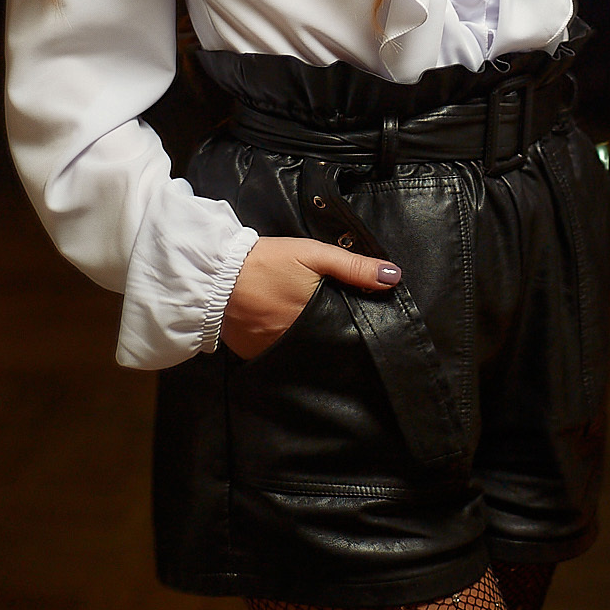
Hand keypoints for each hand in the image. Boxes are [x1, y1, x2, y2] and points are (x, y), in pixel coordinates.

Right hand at [220, 236, 400, 359]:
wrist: (216, 271)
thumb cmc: (267, 260)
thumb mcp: (314, 255)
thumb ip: (353, 267)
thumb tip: (393, 276)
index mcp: (313, 318)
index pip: (345, 334)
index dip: (354, 330)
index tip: (363, 326)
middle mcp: (294, 342)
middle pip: (324, 345)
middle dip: (332, 336)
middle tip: (335, 323)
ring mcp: (271, 351)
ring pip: (301, 352)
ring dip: (308, 341)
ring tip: (309, 326)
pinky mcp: (252, 355)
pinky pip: (276, 355)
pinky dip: (283, 345)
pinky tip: (283, 329)